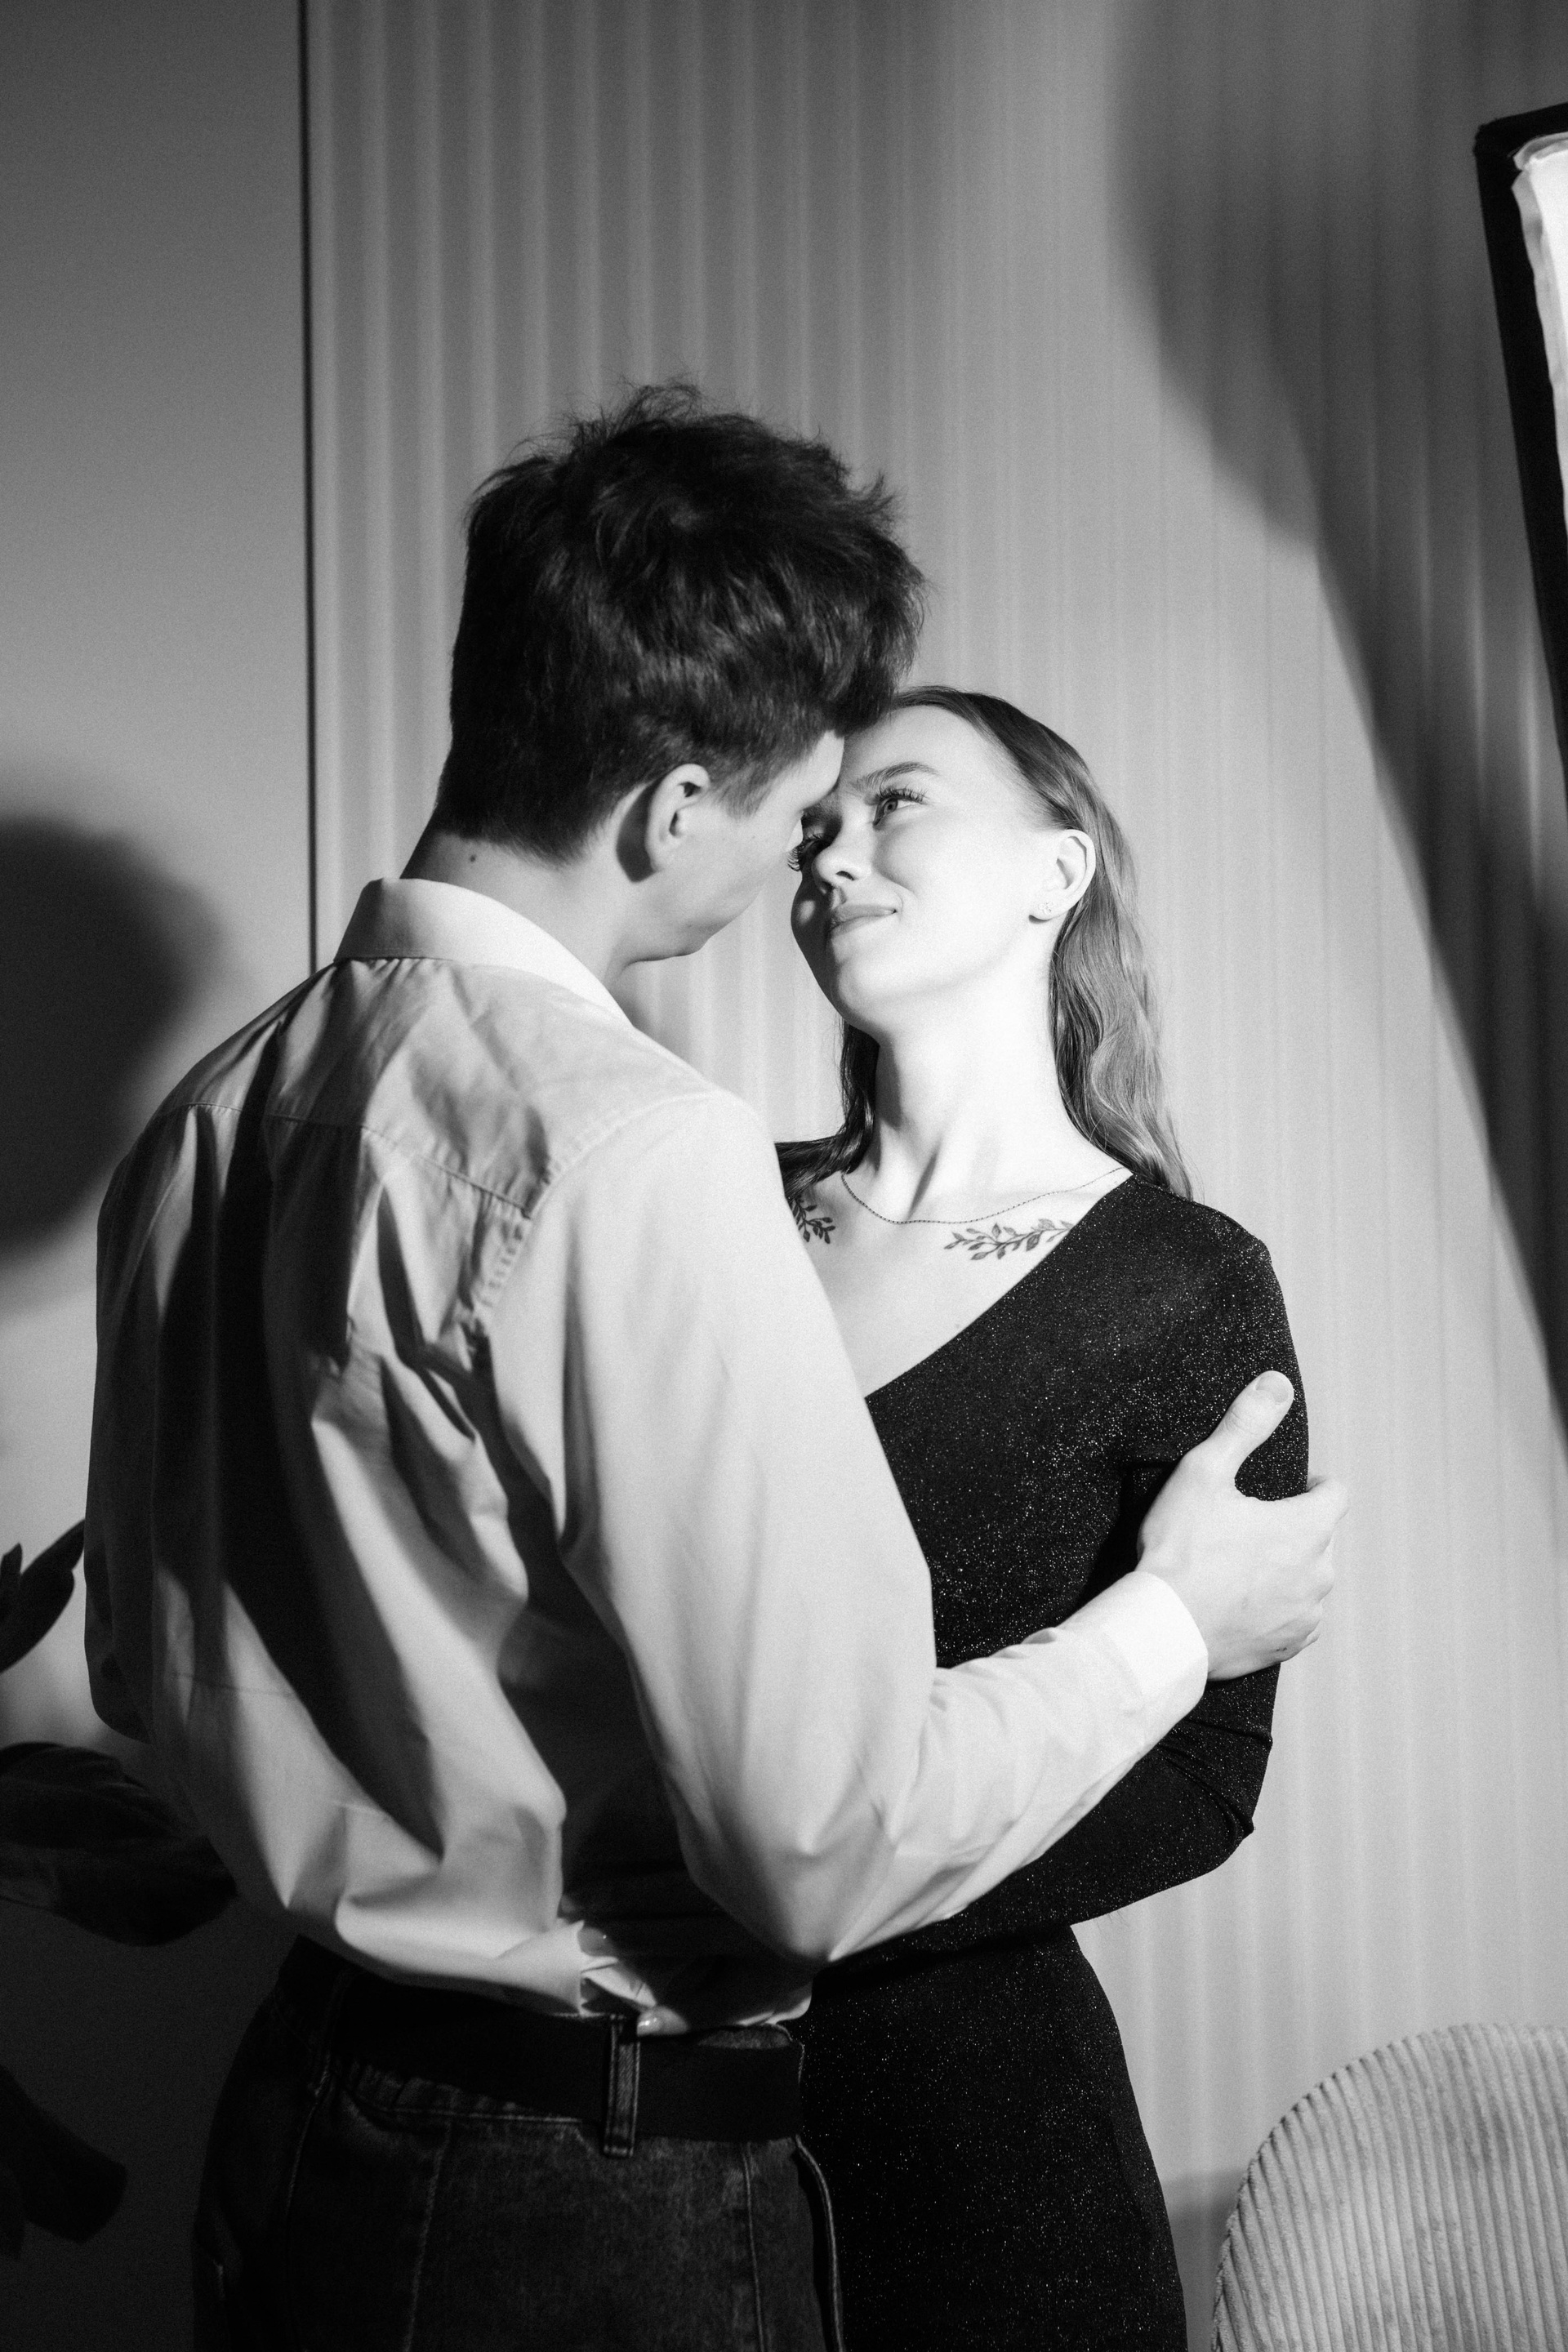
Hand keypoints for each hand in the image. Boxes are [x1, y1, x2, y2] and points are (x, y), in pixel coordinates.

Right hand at [1136, 1371, 1344, 1679]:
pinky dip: (1275, 1609)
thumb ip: (1245, 1424)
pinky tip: (1239, 1603)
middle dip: (1292, 1529)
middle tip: (1244, 1527)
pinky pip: (1294, 1620)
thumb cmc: (1181, 1550)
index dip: (1312, 1484)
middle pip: (1319, 1538)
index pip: (1335, 1493)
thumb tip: (1277, 1384)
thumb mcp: (1205, 1472)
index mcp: (1308, 1528)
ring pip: (1308, 1581)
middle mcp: (1320, 1573)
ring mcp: (1307, 1615)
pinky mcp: (1288, 1647)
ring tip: (1238, 1568)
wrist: (1163, 1629)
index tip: (1286, 1488)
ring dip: (1285, 1571)